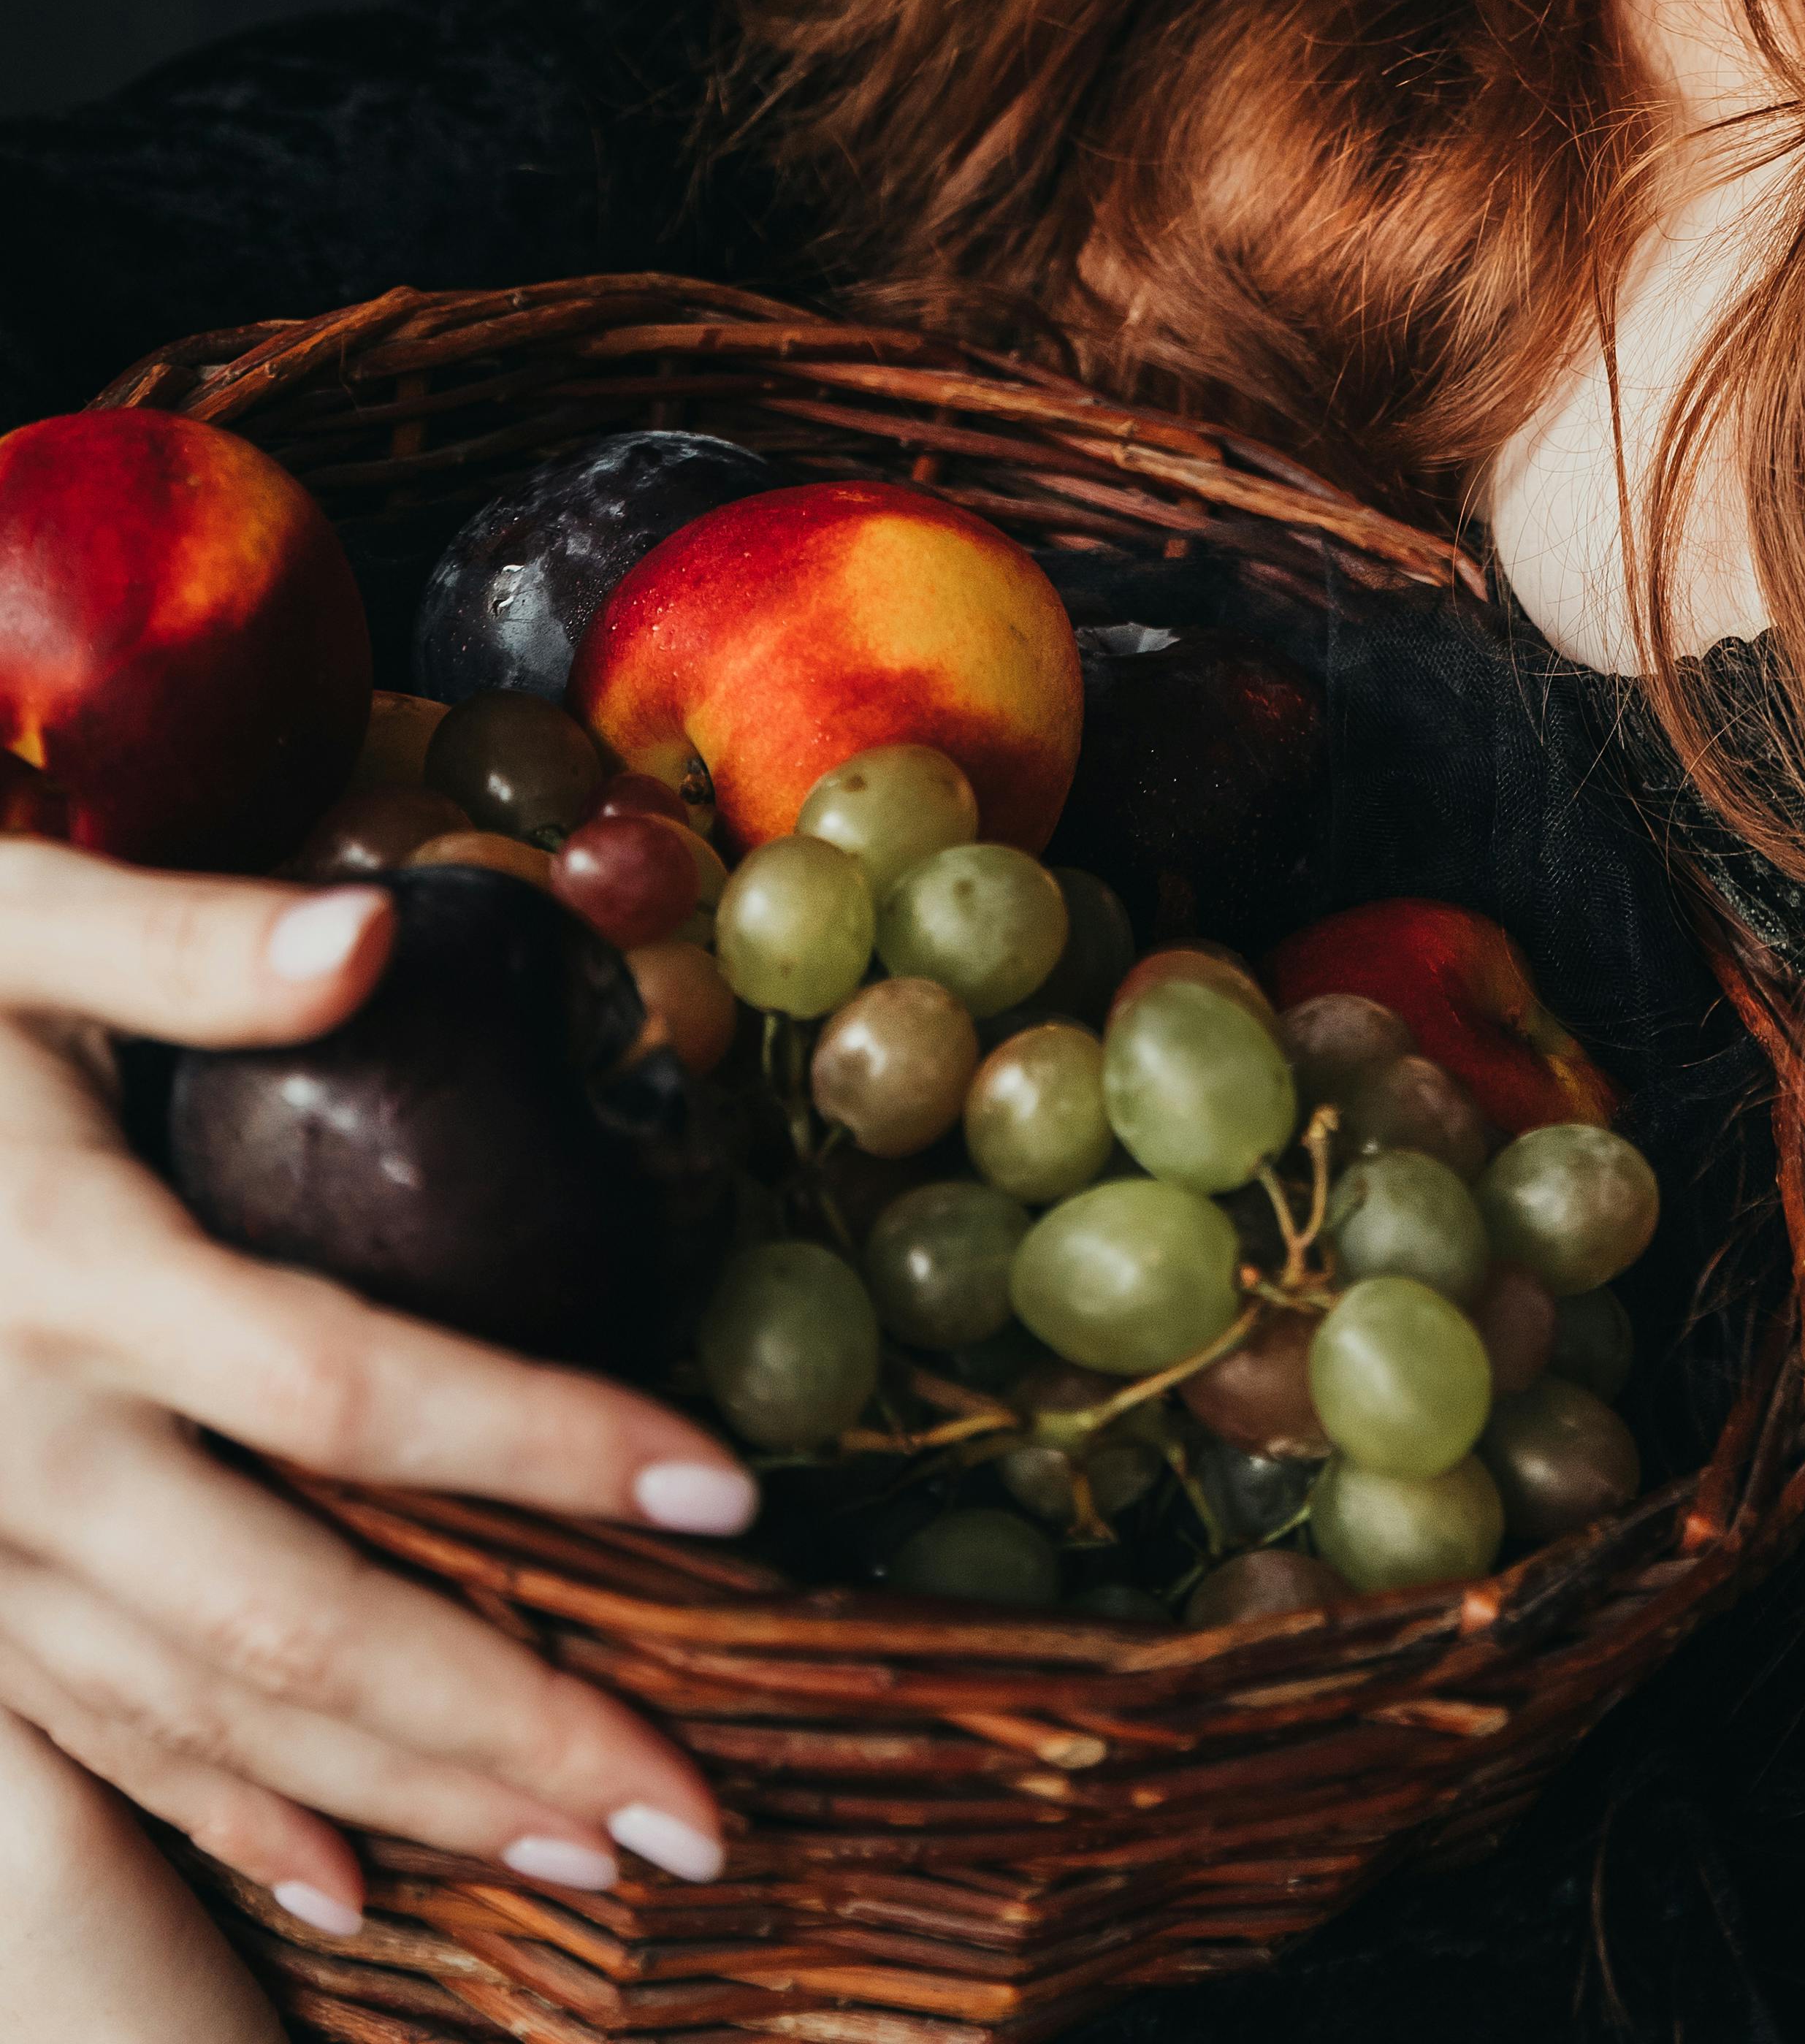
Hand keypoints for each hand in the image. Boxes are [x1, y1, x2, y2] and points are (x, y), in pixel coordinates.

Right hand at [0, 837, 753, 1937]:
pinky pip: (97, 1750)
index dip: (537, 1442)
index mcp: (72, 1279)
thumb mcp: (5, 928)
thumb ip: (183, 944)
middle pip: (299, 1619)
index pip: (346, 1387)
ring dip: (414, 1800)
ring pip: (216, 1719)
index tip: (721, 1489)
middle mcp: (20, 1453)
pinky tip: (351, 1888)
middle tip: (697, 1792)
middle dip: (510, 1720)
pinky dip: (231, 1828)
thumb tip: (362, 934)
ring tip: (596, 1842)